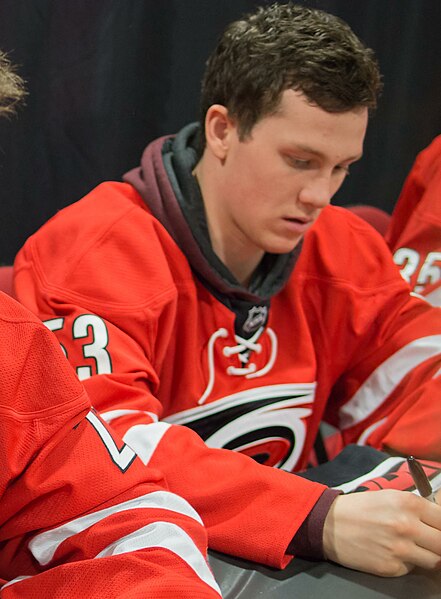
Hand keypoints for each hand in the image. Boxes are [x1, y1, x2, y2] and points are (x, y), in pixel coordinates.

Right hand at [323, 488, 440, 576]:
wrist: (329, 523)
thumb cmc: (360, 508)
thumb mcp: (390, 497)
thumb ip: (416, 508)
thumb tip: (439, 521)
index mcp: (408, 503)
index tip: (438, 528)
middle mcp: (407, 526)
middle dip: (438, 542)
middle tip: (429, 540)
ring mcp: (400, 549)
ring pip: (434, 561)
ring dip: (427, 555)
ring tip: (412, 547)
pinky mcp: (391, 567)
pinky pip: (412, 568)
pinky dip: (407, 562)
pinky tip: (394, 552)